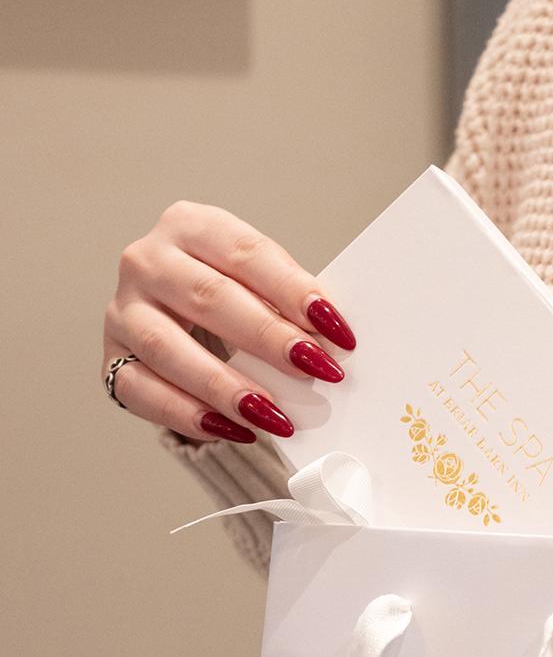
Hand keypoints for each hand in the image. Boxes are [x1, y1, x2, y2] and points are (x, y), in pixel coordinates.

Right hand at [102, 200, 356, 444]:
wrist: (171, 315)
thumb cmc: (229, 296)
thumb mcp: (258, 283)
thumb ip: (287, 305)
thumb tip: (333, 344)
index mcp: (190, 225)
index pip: (247, 254)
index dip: (294, 292)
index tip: (337, 331)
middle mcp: (147, 260)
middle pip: (208, 296)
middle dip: (268, 337)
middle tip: (315, 370)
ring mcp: (123, 310)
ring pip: (168, 347)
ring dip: (226, 386)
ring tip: (274, 415)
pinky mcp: (110, 358)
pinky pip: (142, 390)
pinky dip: (188, 415)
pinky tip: (232, 431)